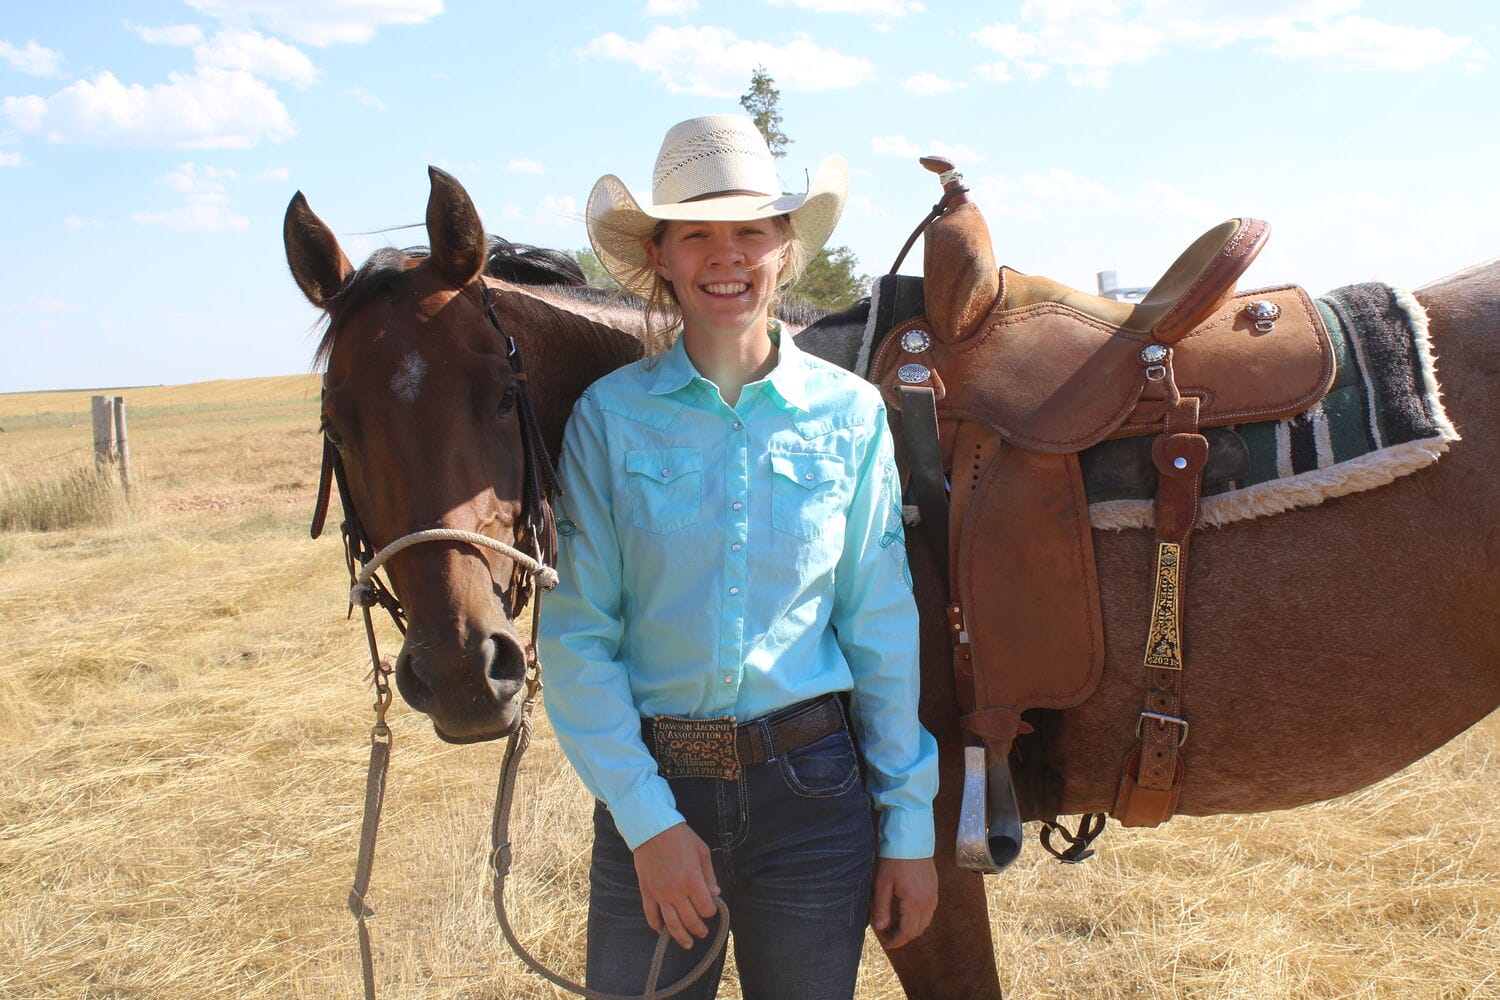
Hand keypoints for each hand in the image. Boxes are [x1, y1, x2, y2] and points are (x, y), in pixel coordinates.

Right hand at [633, 823, 720, 949]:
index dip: (711, 911)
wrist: (652, 829)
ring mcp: (660, 894)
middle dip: (699, 929)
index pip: (706, 908)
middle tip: (702, 932)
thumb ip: (709, 875)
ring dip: (681, 937)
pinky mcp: (647, 892)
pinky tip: (661, 930)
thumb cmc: (680, 837)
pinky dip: (656, 926)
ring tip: (687, 943)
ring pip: (671, 924)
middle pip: (690, 920)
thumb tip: (715, 894)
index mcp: (693, 880)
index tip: (711, 908)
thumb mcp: (702, 852)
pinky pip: (651, 915)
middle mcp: (676, 892)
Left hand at [870, 856, 937, 948]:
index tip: (886, 942)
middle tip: (887, 933)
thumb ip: (881, 908)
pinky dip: (919, 916)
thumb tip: (880, 928)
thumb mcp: (882, 884)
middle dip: (903, 935)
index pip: (908, 932)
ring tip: (895, 923)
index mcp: (915, 902)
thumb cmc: (894, 859)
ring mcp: (934, 894)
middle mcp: (928, 901)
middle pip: (918, 930)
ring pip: (926, 921)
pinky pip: (930, 910)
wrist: (910, 838)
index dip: (896, 941)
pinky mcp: (935, 887)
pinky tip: (906, 910)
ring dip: (912, 926)